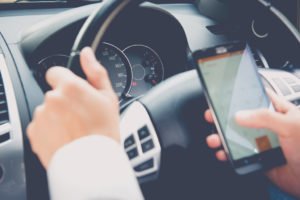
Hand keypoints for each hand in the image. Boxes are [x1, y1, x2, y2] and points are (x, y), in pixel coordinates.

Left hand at [27, 47, 119, 168]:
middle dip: (64, 100)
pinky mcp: (34, 132)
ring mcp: (41, 116)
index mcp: (69, 86)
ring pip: (47, 109)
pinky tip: (65, 137)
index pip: (56, 72)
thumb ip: (95, 71)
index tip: (74, 93)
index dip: (66, 81)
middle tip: (80, 115)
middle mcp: (51, 99)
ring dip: (56, 115)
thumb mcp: (108, 97)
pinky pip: (40, 125)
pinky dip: (50, 129)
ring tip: (73, 129)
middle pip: (53, 93)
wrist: (92, 163)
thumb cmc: (103, 131)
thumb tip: (87, 53)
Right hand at [204, 89, 299, 197]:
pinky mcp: (256, 156)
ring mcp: (261, 141)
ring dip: (222, 137)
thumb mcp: (291, 125)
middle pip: (242, 117)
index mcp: (279, 112)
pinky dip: (227, 154)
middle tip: (213, 116)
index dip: (243, 94)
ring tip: (215, 138)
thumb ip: (266, 117)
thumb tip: (240, 115)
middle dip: (224, 117)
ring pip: (237, 136)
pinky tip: (223, 153)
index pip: (259, 97)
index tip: (226, 94)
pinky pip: (238, 153)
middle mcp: (268, 125)